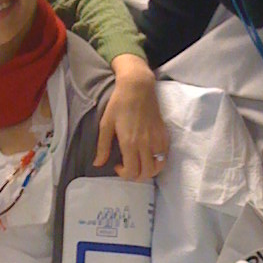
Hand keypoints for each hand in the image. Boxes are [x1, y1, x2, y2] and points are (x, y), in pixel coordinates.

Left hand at [95, 54, 169, 179]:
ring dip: (148, 171)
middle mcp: (146, 144)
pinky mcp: (164, 134)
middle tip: (128, 166)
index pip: (132, 172)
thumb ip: (102, 147)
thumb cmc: (119, 104)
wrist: (138, 87)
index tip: (117, 165)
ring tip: (139, 163)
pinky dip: (157, 161)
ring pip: (157, 167)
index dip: (124, 174)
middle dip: (135, 175)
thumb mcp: (106, 124)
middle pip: (146, 173)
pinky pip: (164, 156)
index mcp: (130, 143)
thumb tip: (97, 164)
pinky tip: (148, 155)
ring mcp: (157, 140)